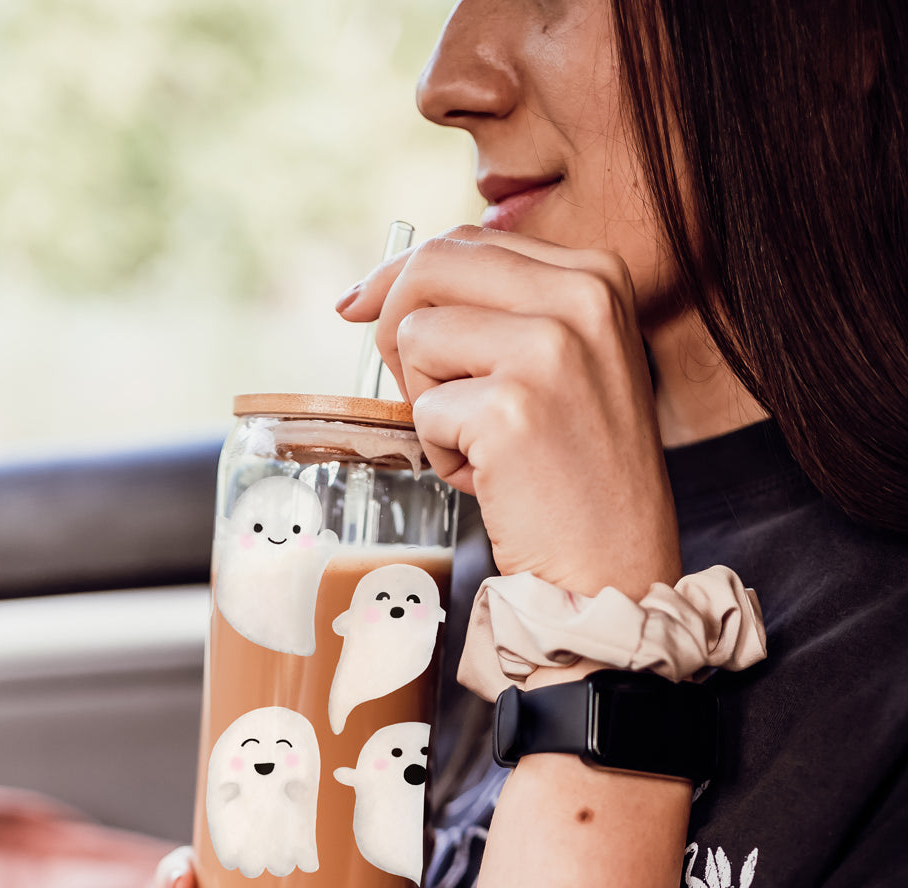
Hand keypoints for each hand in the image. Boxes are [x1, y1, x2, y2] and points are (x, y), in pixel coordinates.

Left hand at [338, 225, 680, 599]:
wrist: (613, 563)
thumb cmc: (574, 472)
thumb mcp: (559, 363)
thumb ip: (496, 312)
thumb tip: (377, 291)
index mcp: (598, 275)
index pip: (469, 240)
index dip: (400, 273)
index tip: (358, 303)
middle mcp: (583, 297)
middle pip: (433, 266)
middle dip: (395, 326)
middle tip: (417, 389)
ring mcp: (551, 349)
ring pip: (416, 335)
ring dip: (427, 401)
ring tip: (482, 445)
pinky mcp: (511, 407)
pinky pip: (422, 408)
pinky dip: (440, 451)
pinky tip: (490, 477)